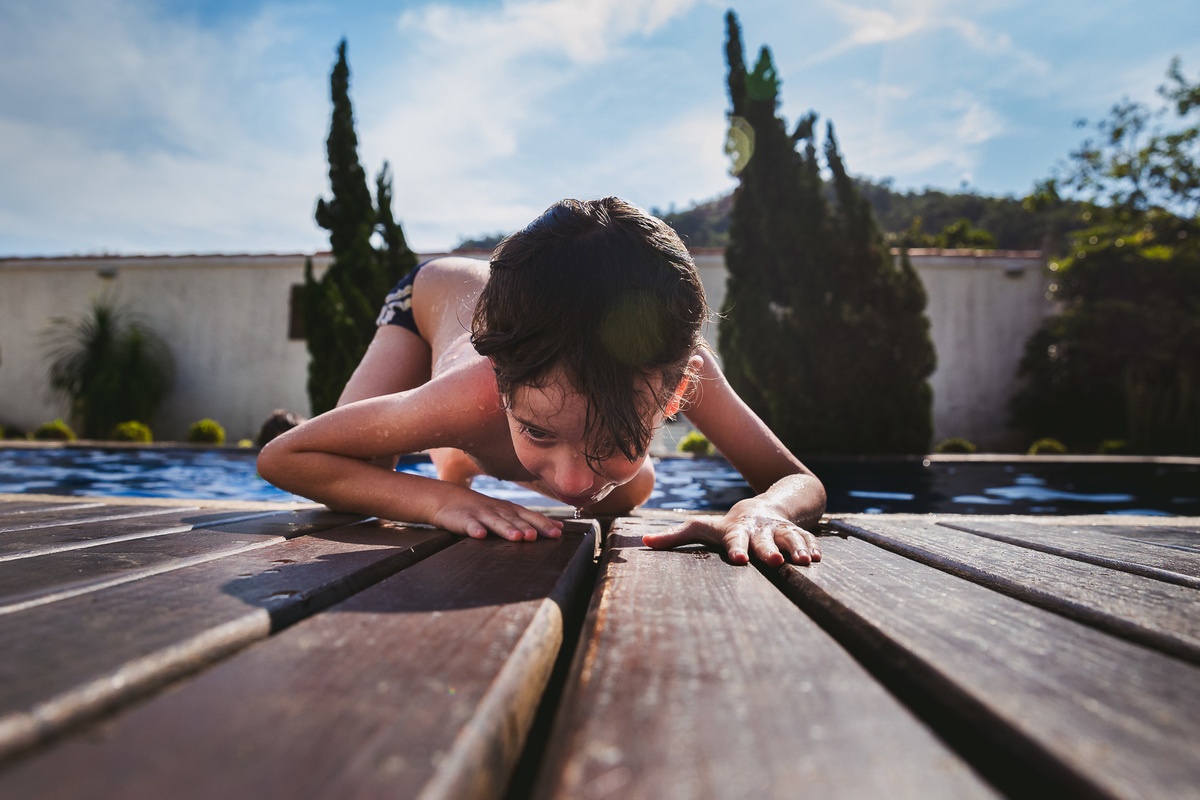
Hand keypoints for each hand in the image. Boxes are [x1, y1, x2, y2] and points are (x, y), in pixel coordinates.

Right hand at [431, 491, 563, 541]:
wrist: (448, 499)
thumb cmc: (484, 509)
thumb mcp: (509, 512)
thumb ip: (532, 520)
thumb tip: (559, 527)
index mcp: (511, 510)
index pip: (531, 516)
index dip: (543, 525)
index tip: (557, 534)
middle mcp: (499, 510)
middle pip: (515, 520)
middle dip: (527, 527)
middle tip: (536, 536)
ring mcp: (481, 514)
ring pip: (496, 522)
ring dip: (507, 529)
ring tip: (517, 537)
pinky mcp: (464, 519)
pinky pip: (470, 525)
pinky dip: (475, 529)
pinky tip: (480, 535)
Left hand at [641, 500, 820, 565]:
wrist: (762, 507)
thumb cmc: (726, 526)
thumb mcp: (702, 528)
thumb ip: (675, 537)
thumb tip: (642, 545)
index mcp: (735, 531)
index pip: (734, 540)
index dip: (737, 549)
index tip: (739, 560)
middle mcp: (758, 530)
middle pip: (764, 541)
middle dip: (769, 550)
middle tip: (775, 563)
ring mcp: (778, 530)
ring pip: (789, 538)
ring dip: (796, 548)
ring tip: (804, 562)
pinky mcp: (795, 532)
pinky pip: (807, 538)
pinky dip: (813, 547)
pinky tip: (818, 559)